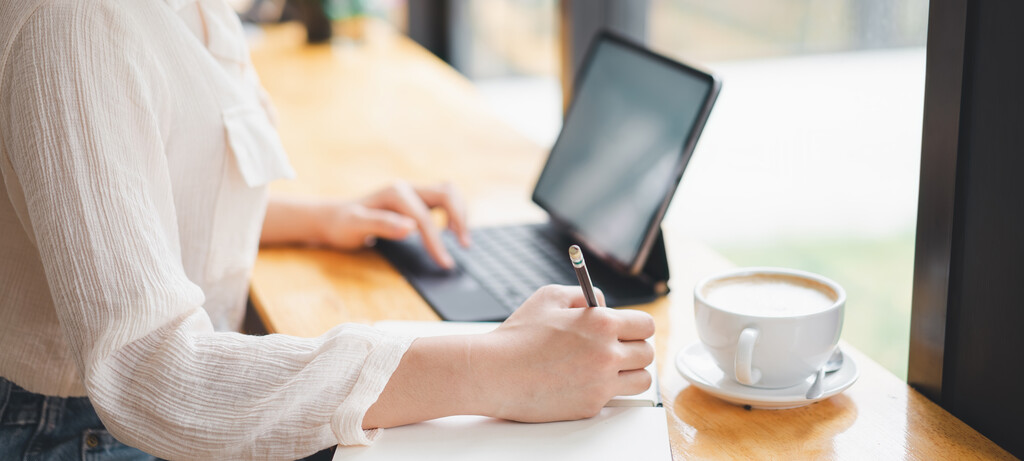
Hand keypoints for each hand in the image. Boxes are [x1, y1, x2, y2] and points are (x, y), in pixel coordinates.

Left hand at [317, 181, 469, 267]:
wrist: (333, 218)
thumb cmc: (342, 225)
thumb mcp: (355, 226)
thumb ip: (382, 225)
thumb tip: (411, 228)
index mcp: (395, 194)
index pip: (424, 218)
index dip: (436, 241)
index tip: (444, 263)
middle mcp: (407, 189)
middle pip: (446, 194)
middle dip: (459, 218)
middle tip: (464, 245)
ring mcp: (412, 193)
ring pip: (449, 193)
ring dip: (460, 213)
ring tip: (462, 239)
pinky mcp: (416, 200)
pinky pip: (444, 200)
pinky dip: (454, 213)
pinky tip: (450, 231)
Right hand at [362, 285, 655, 428]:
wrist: (494, 373)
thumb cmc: (518, 335)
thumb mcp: (549, 297)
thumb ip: (583, 295)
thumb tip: (602, 302)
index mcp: (602, 324)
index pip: (646, 326)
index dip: (637, 326)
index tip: (629, 329)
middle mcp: (607, 355)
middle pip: (648, 354)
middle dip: (635, 349)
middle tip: (618, 348)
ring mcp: (601, 384)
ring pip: (641, 380)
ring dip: (630, 373)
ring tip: (609, 367)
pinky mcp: (590, 406)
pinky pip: (614, 398)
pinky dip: (604, 390)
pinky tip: (583, 381)